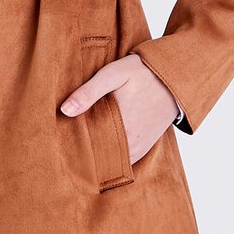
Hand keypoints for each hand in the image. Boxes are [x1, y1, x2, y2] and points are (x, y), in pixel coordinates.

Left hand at [60, 52, 179, 164]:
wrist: (174, 78)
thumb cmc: (142, 73)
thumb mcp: (113, 74)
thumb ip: (89, 92)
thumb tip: (65, 111)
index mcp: (119, 127)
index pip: (87, 146)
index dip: (71, 145)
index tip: (59, 140)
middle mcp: (130, 143)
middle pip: (97, 155)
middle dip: (81, 151)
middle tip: (64, 144)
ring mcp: (138, 148)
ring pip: (109, 160)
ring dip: (96, 155)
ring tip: (79, 145)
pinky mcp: (143, 148)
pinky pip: (122, 160)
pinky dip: (110, 156)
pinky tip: (98, 146)